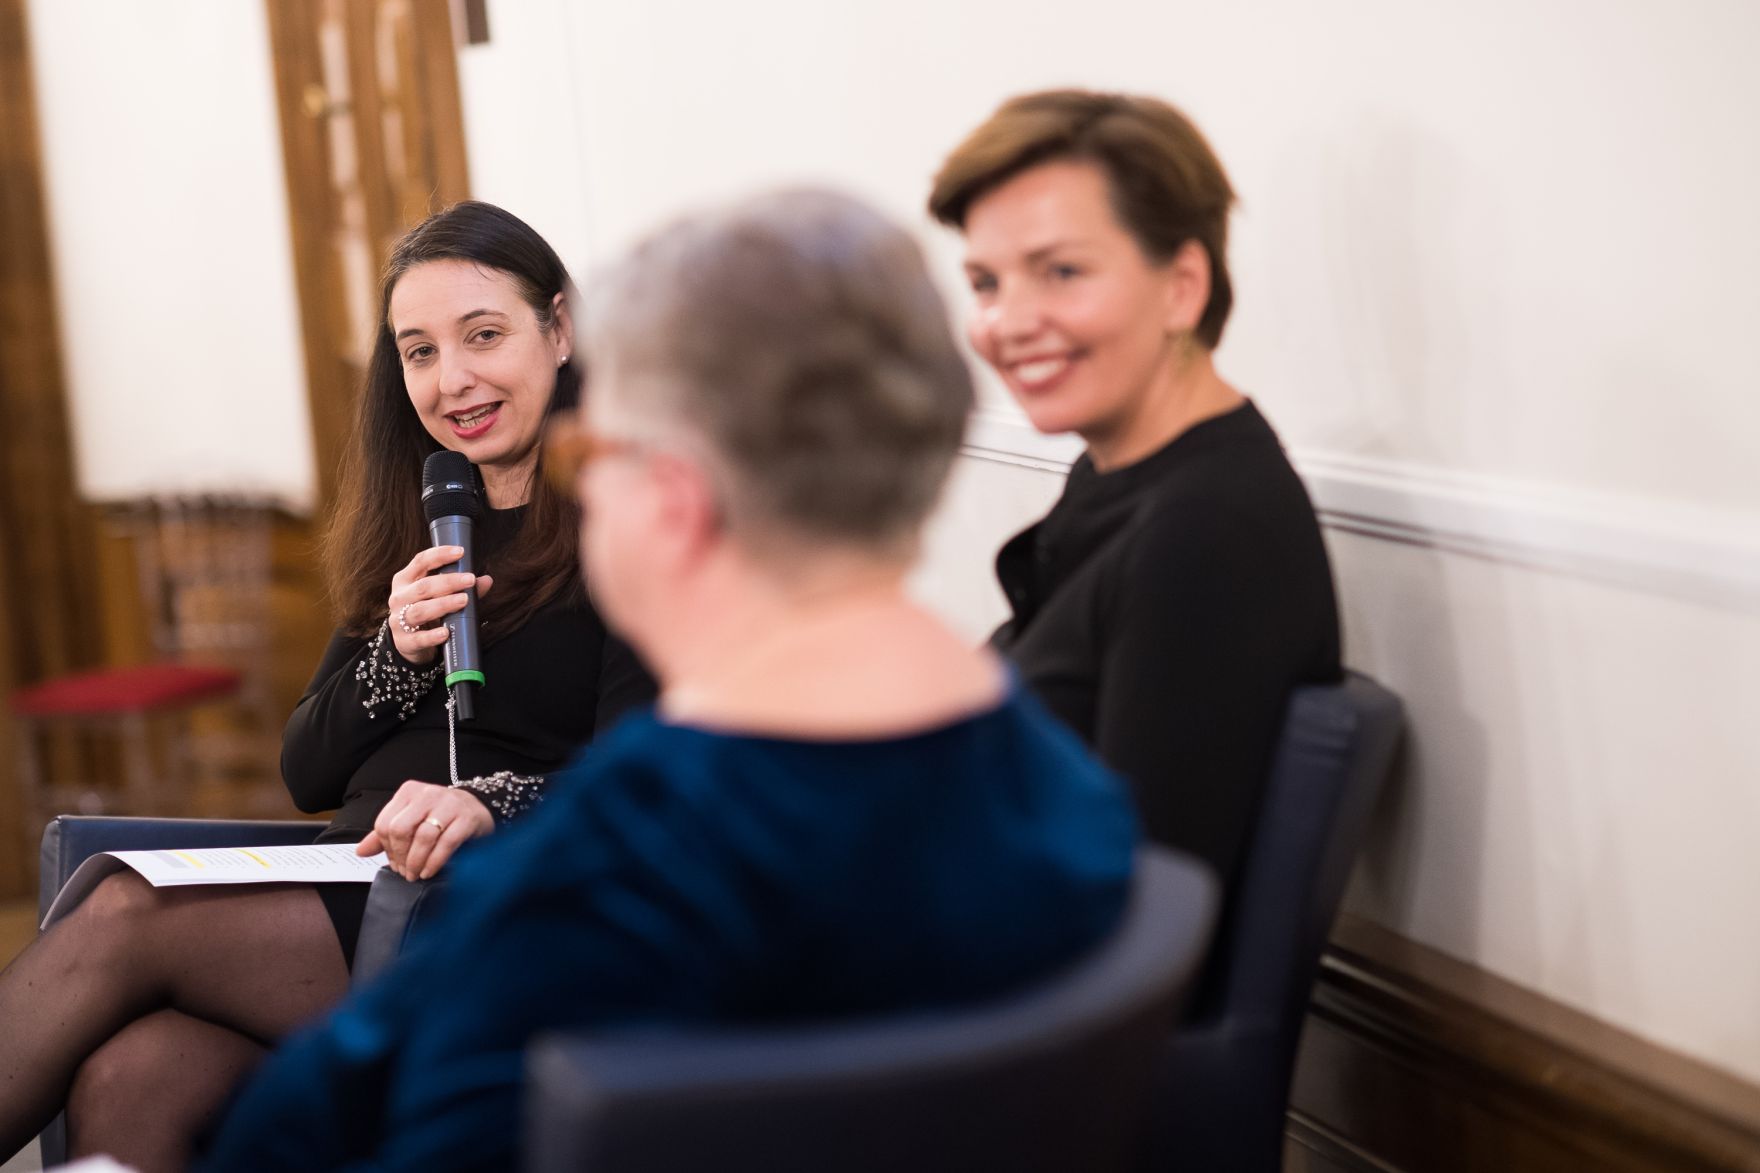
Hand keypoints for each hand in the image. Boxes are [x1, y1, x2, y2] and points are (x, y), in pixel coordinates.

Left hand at [356, 781, 494, 879]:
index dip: (386, 849)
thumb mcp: (411, 820)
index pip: (385, 823)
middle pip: (401, 829)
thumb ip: (385, 835)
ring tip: (416, 874)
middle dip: (400, 856)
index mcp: (408, 792)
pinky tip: (429, 871)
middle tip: (405, 872)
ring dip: (416, 862)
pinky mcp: (466, 818)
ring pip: (423, 836)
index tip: (394, 863)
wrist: (478, 808)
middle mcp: (427, 794)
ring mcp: (449, 804)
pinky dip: (435, 861)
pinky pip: (446, 842)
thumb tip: (360, 851)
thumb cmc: (440, 816)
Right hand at [386, 545, 492, 663]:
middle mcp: (399, 597)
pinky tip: (445, 632)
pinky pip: (418, 638)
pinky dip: (432, 636)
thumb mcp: (440, 597)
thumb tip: (486, 580)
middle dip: (448, 582)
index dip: (440, 555)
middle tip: (470, 579)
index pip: (420, 561)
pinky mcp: (404, 641)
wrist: (409, 643)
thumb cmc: (428, 612)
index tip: (461, 552)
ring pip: (420, 610)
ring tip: (464, 600)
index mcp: (406, 580)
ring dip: (443, 604)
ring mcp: (398, 620)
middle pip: (423, 586)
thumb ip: (462, 588)